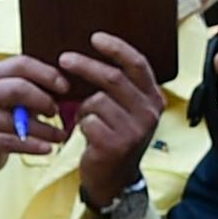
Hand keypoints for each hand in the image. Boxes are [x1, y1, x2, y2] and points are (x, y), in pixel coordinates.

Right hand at [0, 56, 78, 203]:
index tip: (66, 88)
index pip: (21, 64)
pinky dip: (34, 146)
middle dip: (44, 100)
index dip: (47, 74)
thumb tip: (65, 85)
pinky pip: (13, 142)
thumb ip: (30, 87)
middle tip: (56, 111)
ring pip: (18, 120)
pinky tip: (48, 149)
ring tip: (60, 135)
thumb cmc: (1, 119)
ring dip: (45, 130)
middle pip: (18, 88)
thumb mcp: (11, 98)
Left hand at [61, 30, 164, 208]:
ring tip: (88, 121)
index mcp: (154, 99)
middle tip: (64, 59)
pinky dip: (81, 125)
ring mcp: (133, 130)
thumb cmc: (116, 139)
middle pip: (113, 78)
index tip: (95, 38)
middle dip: (85, 66)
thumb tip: (91, 55)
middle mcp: (149, 113)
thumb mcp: (128, 111)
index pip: (137, 64)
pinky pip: (87, 121)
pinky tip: (88, 136)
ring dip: (84, 108)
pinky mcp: (115, 145)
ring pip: (96, 101)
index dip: (116, 48)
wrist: (115, 180)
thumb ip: (120, 88)